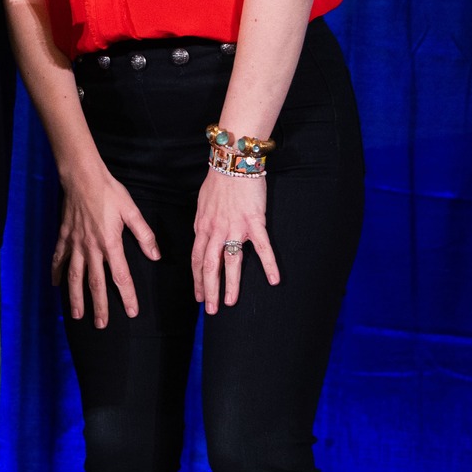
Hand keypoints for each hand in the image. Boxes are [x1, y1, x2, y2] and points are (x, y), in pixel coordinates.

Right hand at [54, 163, 160, 326]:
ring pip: (74, 276)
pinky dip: (56, 272)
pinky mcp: (64, 236)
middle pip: (95, 283)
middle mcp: (91, 248)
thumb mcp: (132, 211)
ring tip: (77, 314)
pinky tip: (55, 285)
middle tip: (101, 325)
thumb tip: (155, 255)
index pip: (121, 276)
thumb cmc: (109, 192)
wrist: (82, 177)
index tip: (132, 312)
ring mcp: (75, 243)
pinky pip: (59, 257)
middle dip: (99, 306)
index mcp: (110, 243)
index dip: (127, 296)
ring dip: (76, 297)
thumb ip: (144, 235)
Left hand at [193, 166, 278, 312]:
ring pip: (230, 262)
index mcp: (202, 226)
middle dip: (207, 290)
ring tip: (229, 303)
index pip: (197, 258)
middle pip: (209, 266)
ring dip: (229, 285)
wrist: (233, 161)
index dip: (197, 279)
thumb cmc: (218, 181)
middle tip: (209, 310)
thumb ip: (204, 223)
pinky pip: (262, 247)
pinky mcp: (254, 222)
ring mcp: (234, 227)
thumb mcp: (202, 204)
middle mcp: (215, 230)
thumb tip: (203, 237)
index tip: (197, 296)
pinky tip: (274, 280)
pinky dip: (269, 265)